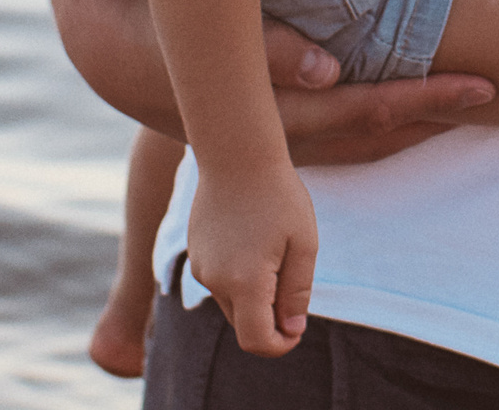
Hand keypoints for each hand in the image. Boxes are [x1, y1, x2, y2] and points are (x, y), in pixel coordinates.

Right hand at [187, 158, 320, 357]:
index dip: (280, 345)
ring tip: (276, 251)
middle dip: (270, 319)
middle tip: (293, 281)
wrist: (237, 153)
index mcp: (245, 282)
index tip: (297, 329)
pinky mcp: (196, 253)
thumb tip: (292, 331)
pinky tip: (256, 239)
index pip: (257, 341)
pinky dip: (239, 277)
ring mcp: (201, 267)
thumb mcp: (303, 243)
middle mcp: (215, 281)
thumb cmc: (278, 195)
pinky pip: (220, 281)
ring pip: (231, 303)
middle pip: (243, 325)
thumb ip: (297, 291)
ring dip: (255, 296)